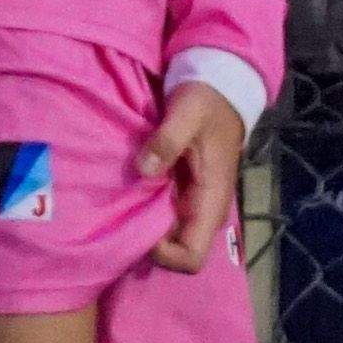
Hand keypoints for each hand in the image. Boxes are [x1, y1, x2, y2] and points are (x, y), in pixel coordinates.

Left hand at [139, 82, 245, 273]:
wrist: (221, 86)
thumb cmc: (207, 101)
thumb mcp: (187, 112)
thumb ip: (167, 140)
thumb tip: (143, 170)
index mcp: (211, 200)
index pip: (192, 257)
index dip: (165, 254)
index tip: (141, 228)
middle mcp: (205, 210)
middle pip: (177, 251)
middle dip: (148, 240)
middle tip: (122, 212)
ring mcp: (195, 201)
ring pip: (169, 235)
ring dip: (145, 225)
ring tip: (121, 200)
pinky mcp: (185, 190)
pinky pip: (165, 214)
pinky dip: (146, 209)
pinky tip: (130, 188)